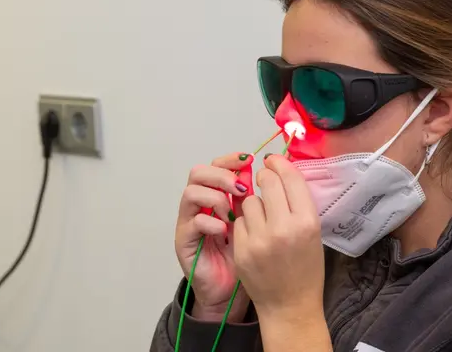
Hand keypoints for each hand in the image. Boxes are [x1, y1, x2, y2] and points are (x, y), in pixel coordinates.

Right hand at [175, 152, 253, 321]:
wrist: (230, 291)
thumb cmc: (247, 257)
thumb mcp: (257, 224)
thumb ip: (255, 200)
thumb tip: (268, 173)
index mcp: (218, 195)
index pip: (217, 165)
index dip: (230, 159)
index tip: (249, 160)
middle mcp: (200, 204)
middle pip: (199, 172)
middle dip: (222, 175)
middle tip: (240, 188)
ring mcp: (189, 221)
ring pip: (191, 192)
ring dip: (215, 198)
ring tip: (231, 214)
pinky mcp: (184, 241)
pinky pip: (192, 221)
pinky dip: (210, 222)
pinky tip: (224, 231)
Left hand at [232, 154, 324, 320]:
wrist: (290, 306)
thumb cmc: (306, 269)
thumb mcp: (313, 233)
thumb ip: (298, 203)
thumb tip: (280, 169)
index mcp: (307, 222)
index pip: (290, 178)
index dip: (280, 164)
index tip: (273, 160)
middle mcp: (284, 228)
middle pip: (267, 182)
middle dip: (265, 177)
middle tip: (265, 179)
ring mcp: (260, 240)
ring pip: (249, 200)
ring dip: (254, 203)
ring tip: (263, 217)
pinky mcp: (241, 250)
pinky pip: (239, 221)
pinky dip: (245, 224)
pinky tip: (254, 235)